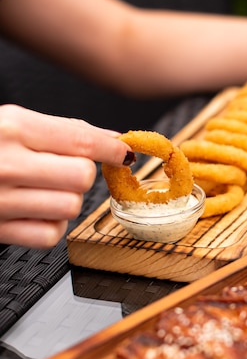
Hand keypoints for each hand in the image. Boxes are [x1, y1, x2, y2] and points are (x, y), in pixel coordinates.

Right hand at [0, 105, 133, 247]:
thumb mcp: (8, 122)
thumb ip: (60, 130)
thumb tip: (110, 138)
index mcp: (12, 127)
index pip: (81, 139)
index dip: (111, 147)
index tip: (122, 152)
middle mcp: (7, 163)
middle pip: (82, 176)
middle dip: (81, 175)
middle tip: (65, 172)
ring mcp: (1, 200)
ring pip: (71, 207)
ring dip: (66, 201)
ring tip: (44, 191)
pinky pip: (50, 235)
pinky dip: (50, 227)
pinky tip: (35, 213)